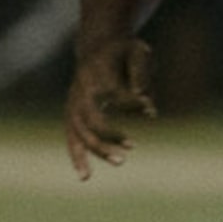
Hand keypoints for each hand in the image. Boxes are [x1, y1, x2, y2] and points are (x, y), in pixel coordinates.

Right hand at [64, 35, 155, 178]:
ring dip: (98, 150)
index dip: (132, 104)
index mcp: (97, 74)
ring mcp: (73, 103)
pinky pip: (72, 138)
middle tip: (133, 146)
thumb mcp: (138, 51)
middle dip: (110, 136)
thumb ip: (142, 75)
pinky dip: (77, 157)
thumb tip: (146, 106)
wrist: (96, 45)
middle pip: (91, 120)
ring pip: (79, 133)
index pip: (114, 95)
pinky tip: (85, 176)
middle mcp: (82, 91)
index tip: (150, 109)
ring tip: (120, 162)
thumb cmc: (122, 50)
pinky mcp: (72, 113)